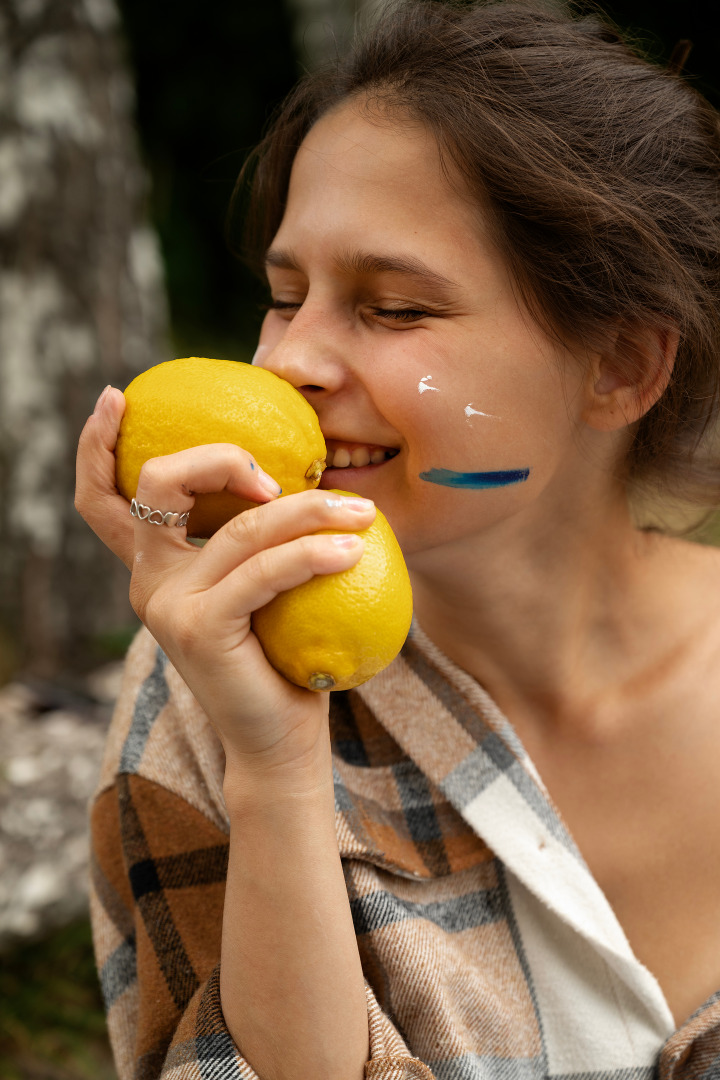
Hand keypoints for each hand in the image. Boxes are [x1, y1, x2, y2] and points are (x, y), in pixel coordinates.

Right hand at [75, 385, 375, 776]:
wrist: (278, 740)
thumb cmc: (282, 657)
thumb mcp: (266, 589)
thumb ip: (260, 542)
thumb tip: (314, 472)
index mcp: (158, 565)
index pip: (106, 500)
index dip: (95, 445)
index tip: (116, 399)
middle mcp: (149, 578)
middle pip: (156, 486)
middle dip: (219, 458)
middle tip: (281, 476)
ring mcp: (167, 603)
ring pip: (239, 527)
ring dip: (310, 510)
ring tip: (362, 514)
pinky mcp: (197, 628)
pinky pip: (263, 572)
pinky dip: (312, 554)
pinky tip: (352, 551)